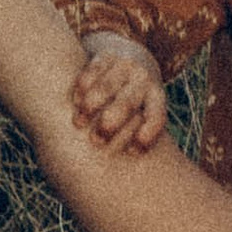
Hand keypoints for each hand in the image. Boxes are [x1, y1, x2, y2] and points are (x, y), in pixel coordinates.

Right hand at [70, 31, 165, 152]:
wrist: (132, 56)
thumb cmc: (135, 97)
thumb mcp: (144, 111)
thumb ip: (137, 134)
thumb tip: (124, 177)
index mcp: (156, 96)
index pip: (156, 117)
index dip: (146, 136)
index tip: (132, 152)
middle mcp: (143, 79)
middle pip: (127, 103)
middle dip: (110, 124)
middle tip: (96, 141)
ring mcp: (125, 65)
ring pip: (106, 87)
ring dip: (90, 106)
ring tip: (78, 122)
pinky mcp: (106, 54)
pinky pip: (93, 71)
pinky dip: (82, 87)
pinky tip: (75, 101)